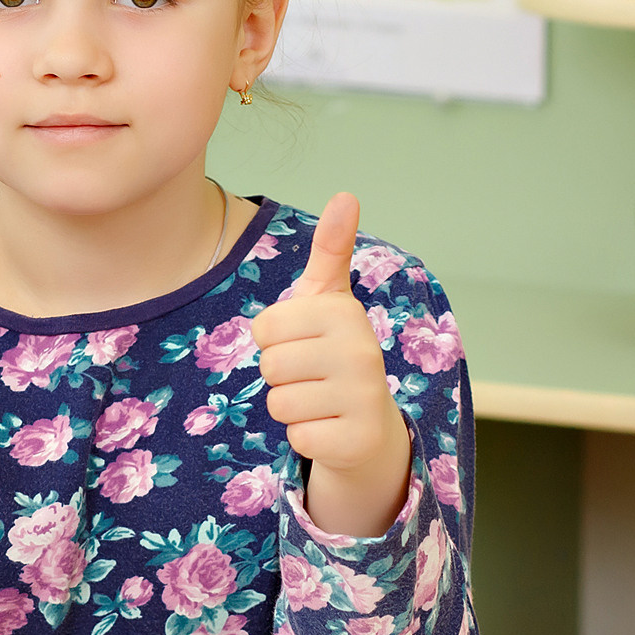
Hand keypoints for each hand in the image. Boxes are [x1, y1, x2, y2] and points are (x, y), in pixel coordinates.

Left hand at [252, 195, 410, 535]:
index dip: (273, 340)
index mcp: (345, 313)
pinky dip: (305, 437)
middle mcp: (362, 351)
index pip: (264, 328)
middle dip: (281, 375)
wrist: (370, 422)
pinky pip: (296, 438)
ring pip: (279, 404)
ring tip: (320, 400)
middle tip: (311, 375)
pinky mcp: (357, 440)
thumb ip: (330, 250)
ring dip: (291, 407)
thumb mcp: (328, 300)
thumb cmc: (335, 351)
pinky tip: (329, 427)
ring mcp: (363, 398)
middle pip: (270, 366)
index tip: (303, 342)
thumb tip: (347, 194)